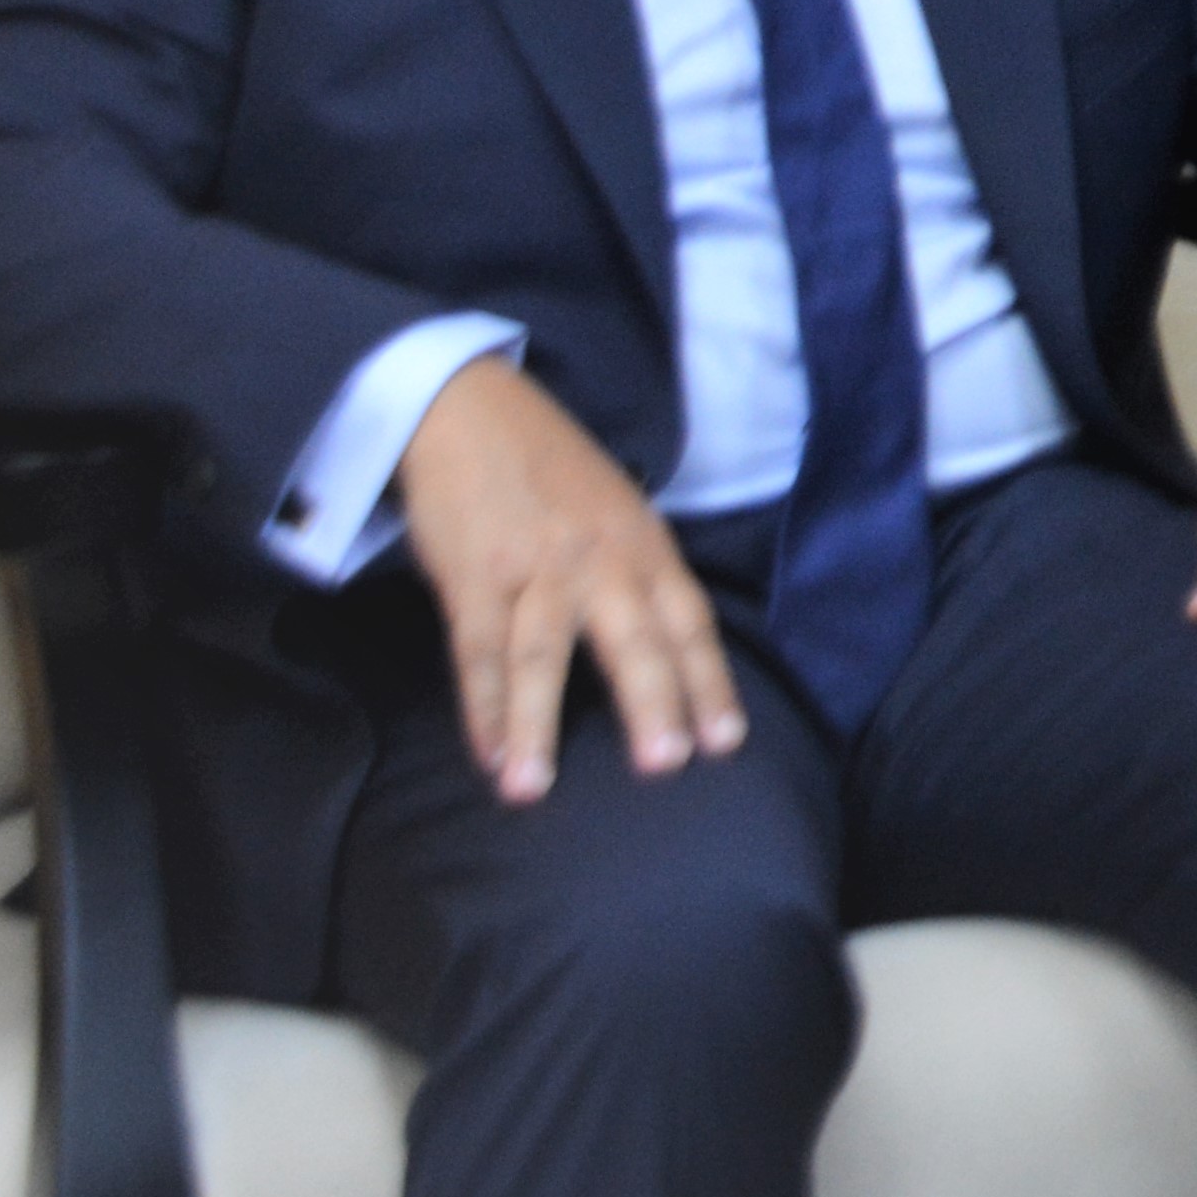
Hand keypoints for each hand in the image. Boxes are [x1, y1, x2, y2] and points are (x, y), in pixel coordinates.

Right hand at [395, 354, 745, 802]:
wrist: (470, 407)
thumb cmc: (551, 471)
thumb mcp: (618, 513)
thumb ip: (641, 576)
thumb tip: (670, 654)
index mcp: (644, 545)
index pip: (688, 622)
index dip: (708, 682)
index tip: (725, 741)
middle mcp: (599, 558)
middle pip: (633, 637)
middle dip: (652, 701)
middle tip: (667, 764)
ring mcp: (534, 566)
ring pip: (542, 653)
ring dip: (538, 724)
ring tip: (533, 789)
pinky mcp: (472, 573)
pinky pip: (476, 649)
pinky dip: (481, 706)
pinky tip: (488, 754)